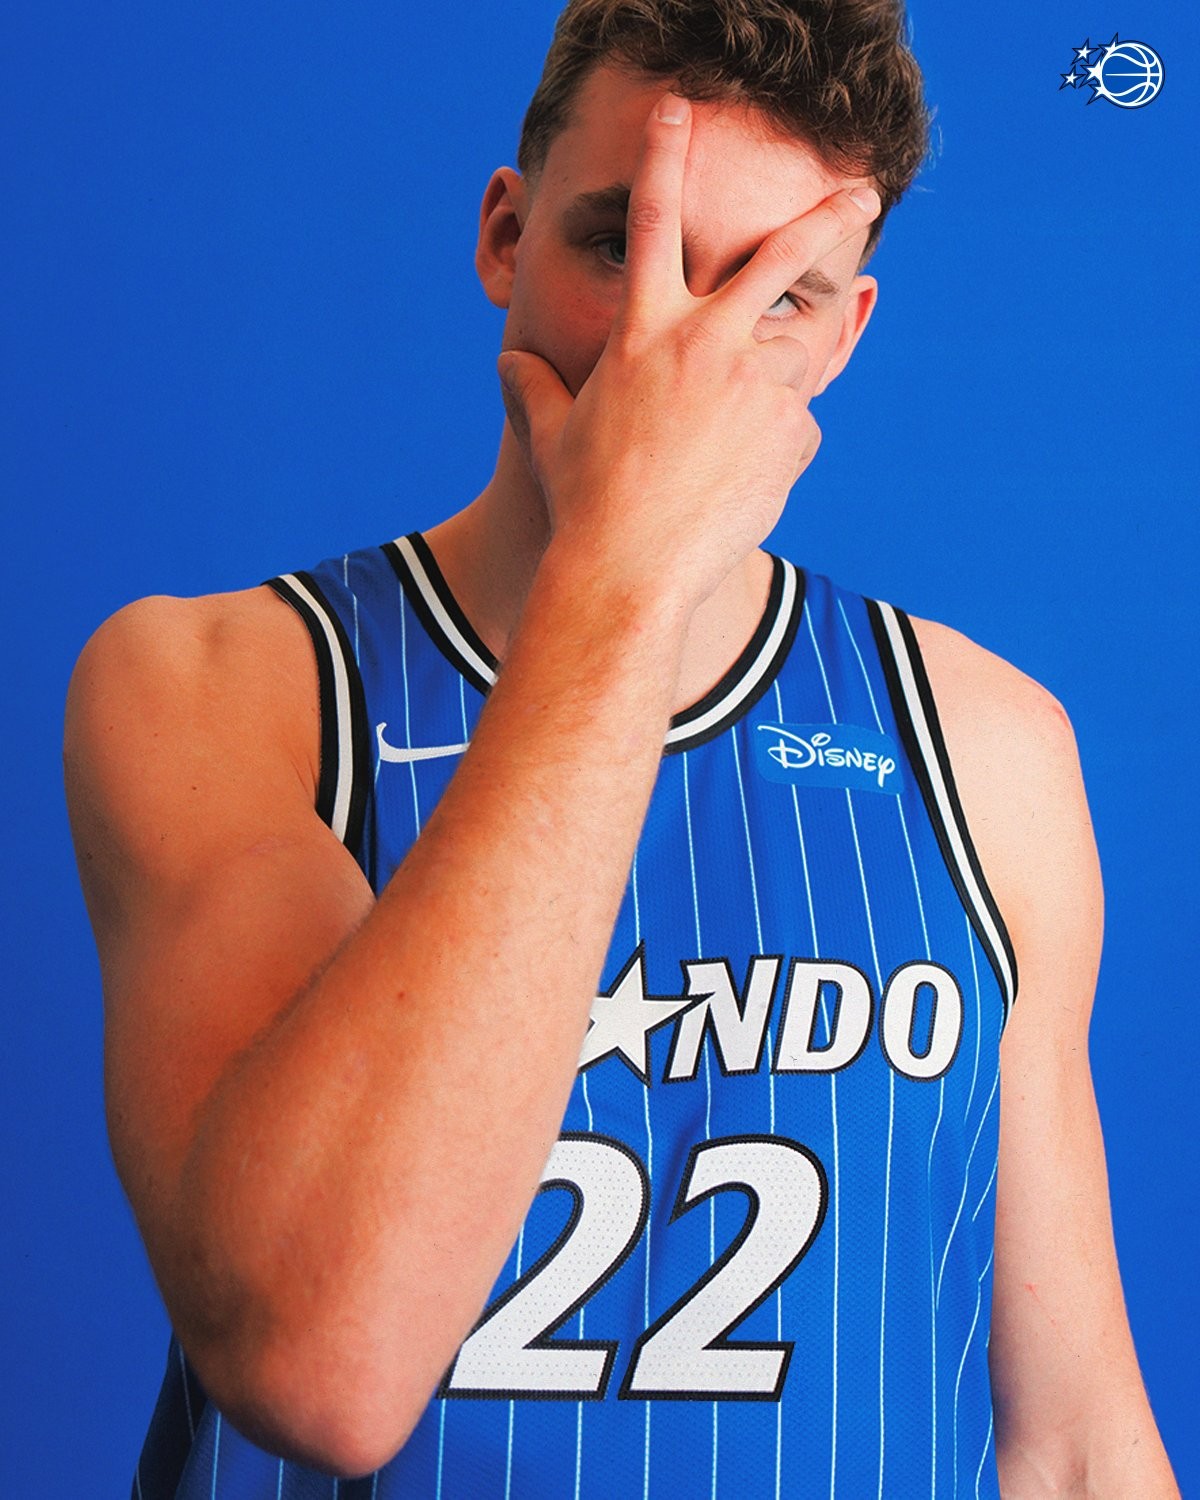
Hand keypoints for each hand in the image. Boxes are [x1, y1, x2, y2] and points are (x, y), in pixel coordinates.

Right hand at [498, 93, 878, 611]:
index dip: (664, 155)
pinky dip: (775, 445)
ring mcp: (756, 384)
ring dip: (800, 355)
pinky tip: (740, 481)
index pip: (653, 220)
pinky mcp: (791, 431)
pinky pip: (796, 424)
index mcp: (645, 330)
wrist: (628, 569)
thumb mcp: (548, 436)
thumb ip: (531, 386)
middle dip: (826, 214)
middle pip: (779, 255)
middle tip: (863, 190)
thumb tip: (509, 361)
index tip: (680, 109)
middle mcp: (707, 342)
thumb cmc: (583, 502)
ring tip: (786, 378)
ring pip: (803, 347)